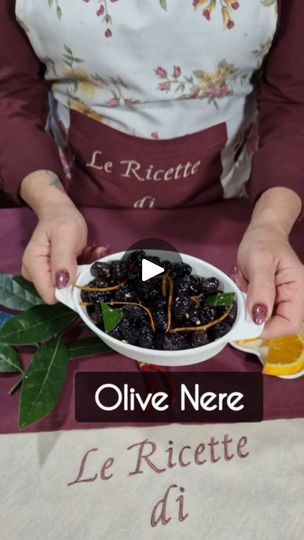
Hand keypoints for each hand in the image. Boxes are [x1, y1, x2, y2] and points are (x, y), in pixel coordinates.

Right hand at [22, 203, 107, 303]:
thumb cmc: (61, 220)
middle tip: (90, 255)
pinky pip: (74, 279)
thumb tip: (62, 285)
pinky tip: (88, 253)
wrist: (60, 211)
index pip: (51, 294)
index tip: (84, 271)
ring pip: (72, 286)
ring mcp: (46, 275)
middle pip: (63, 291)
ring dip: (85, 270)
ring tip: (90, 251)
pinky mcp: (56, 274)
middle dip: (80, 276)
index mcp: (33, 266)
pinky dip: (85, 268)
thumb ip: (63, 260)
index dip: (70, 288)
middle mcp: (36, 275)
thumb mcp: (65, 236)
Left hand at [235, 223, 303, 338]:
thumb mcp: (259, 262)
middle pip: (278, 326)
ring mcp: (283, 300)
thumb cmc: (263, 242)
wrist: (262, 233)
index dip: (269, 330)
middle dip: (256, 318)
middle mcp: (295, 299)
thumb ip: (261, 289)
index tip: (246, 323)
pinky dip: (248, 305)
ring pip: (266, 321)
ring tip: (245, 287)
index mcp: (298, 291)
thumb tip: (259, 317)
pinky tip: (246, 288)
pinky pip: (259, 312)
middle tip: (242, 298)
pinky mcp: (272, 300)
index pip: (290, 324)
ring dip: (250, 310)